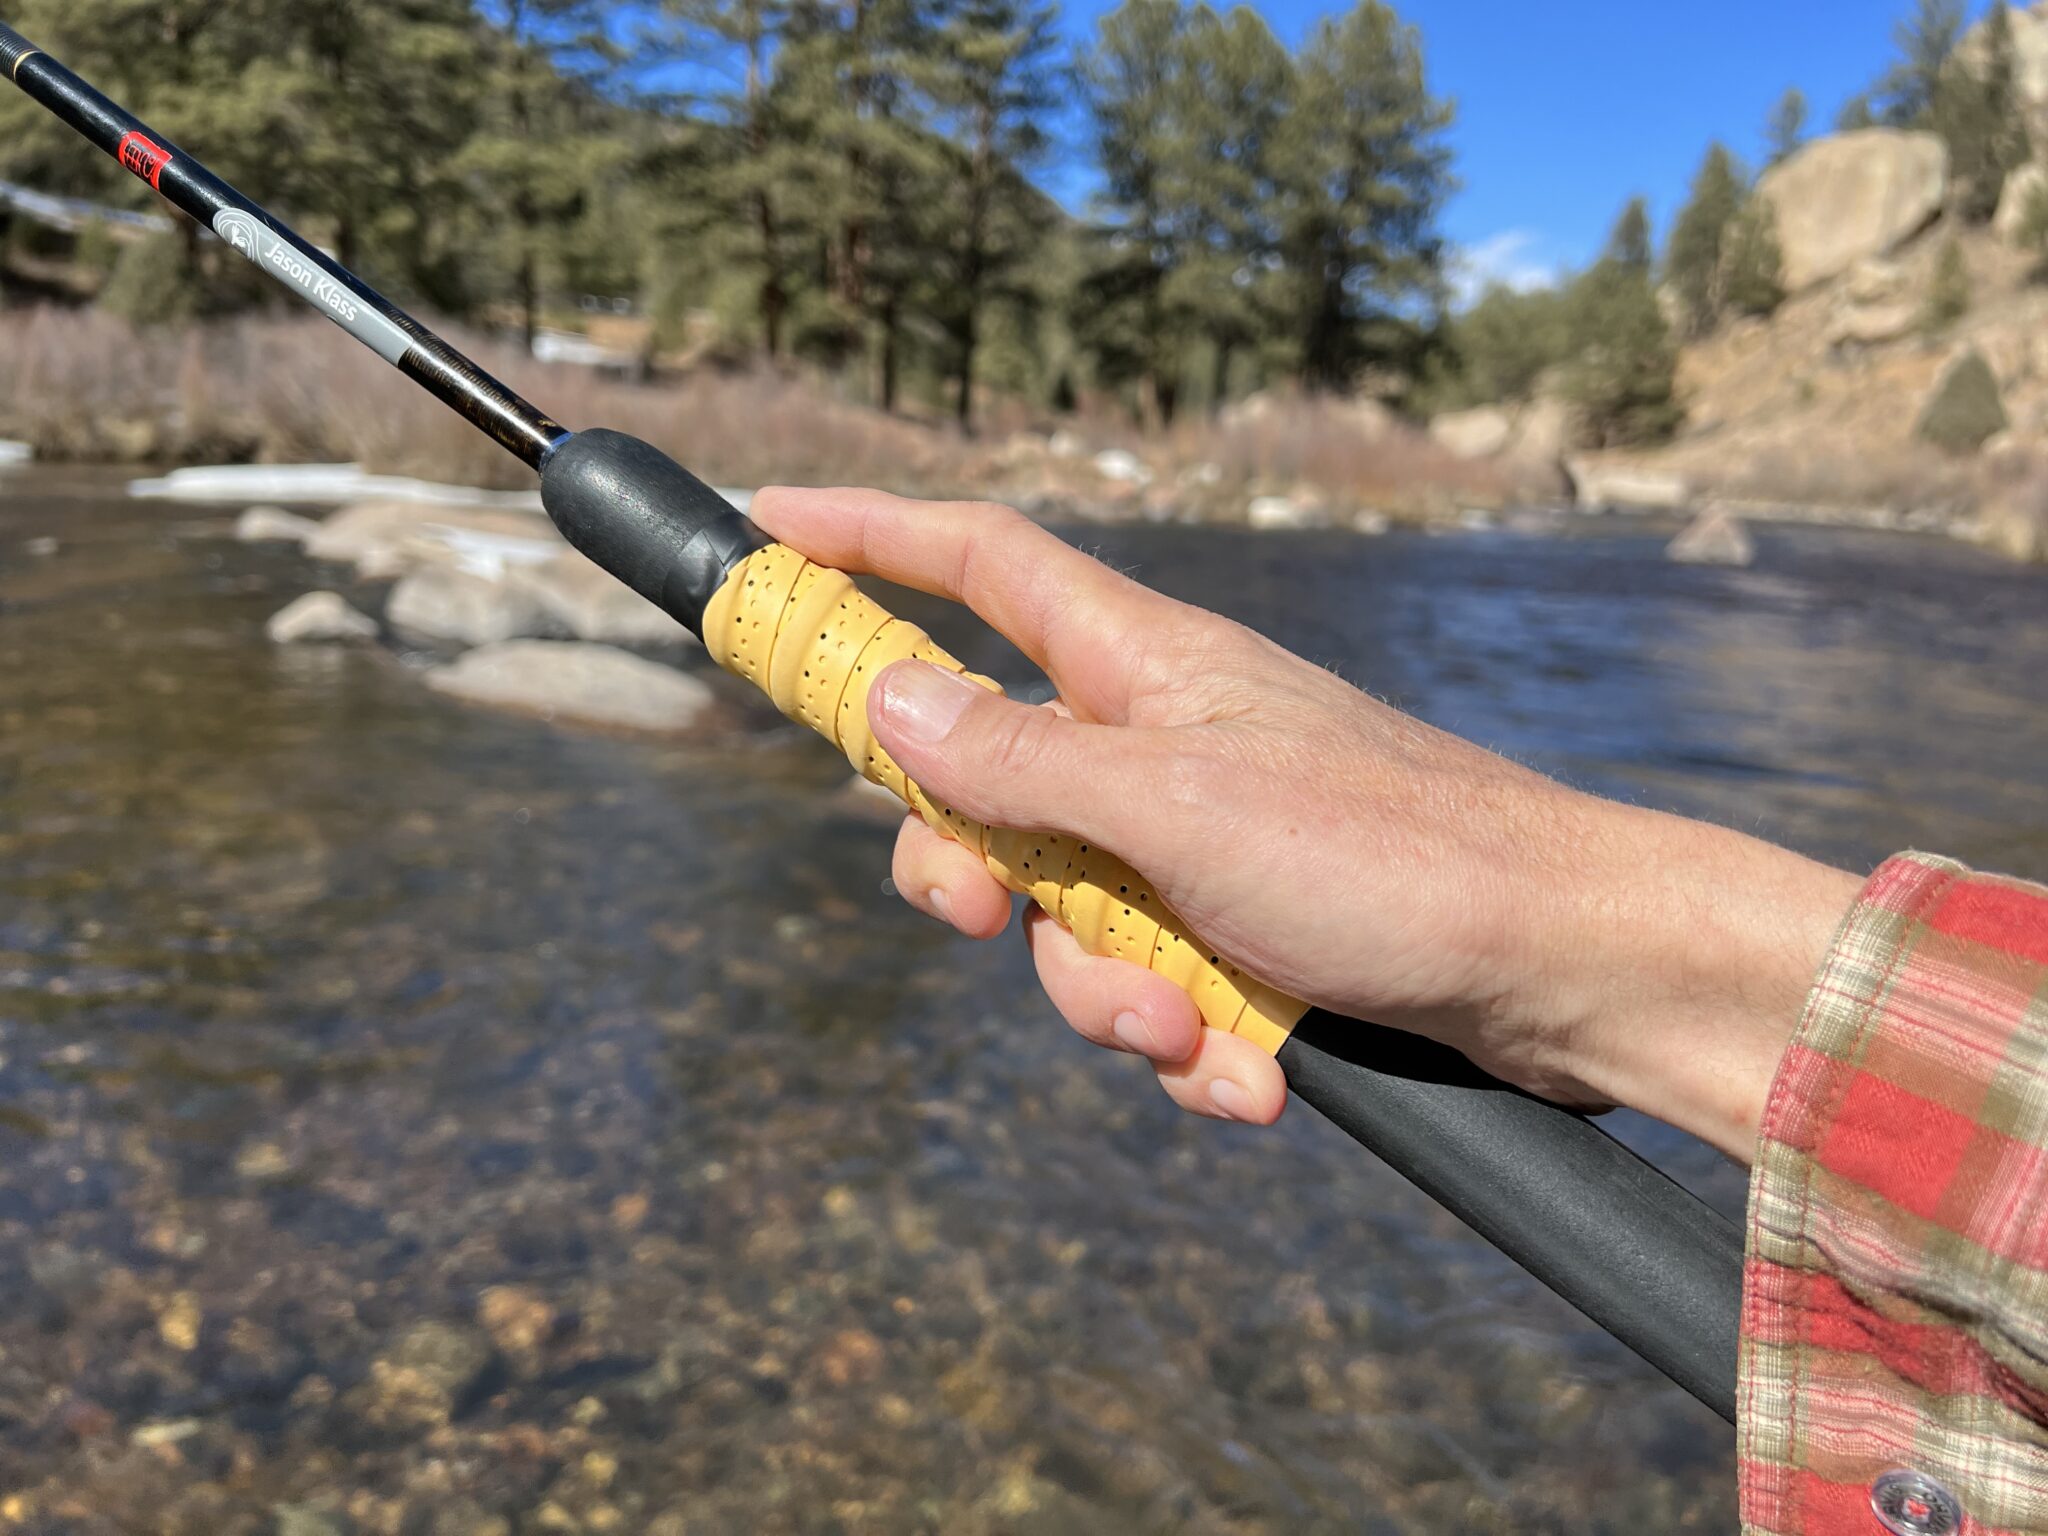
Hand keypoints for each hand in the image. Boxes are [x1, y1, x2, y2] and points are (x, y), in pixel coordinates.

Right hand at [749, 488, 1863, 1161]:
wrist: (1566, 969)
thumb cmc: (1392, 855)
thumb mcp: (1174, 811)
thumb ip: (1020, 764)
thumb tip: (888, 707)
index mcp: (1140, 666)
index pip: (975, 563)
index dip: (864, 538)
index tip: (764, 523)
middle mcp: (1157, 742)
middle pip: (982, 781)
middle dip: (972, 878)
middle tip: (992, 920)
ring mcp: (1200, 843)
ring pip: (1062, 918)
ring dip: (1107, 998)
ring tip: (1191, 1031)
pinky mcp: (1245, 934)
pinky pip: (1152, 991)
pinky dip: (1186, 1046)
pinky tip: (1251, 1079)